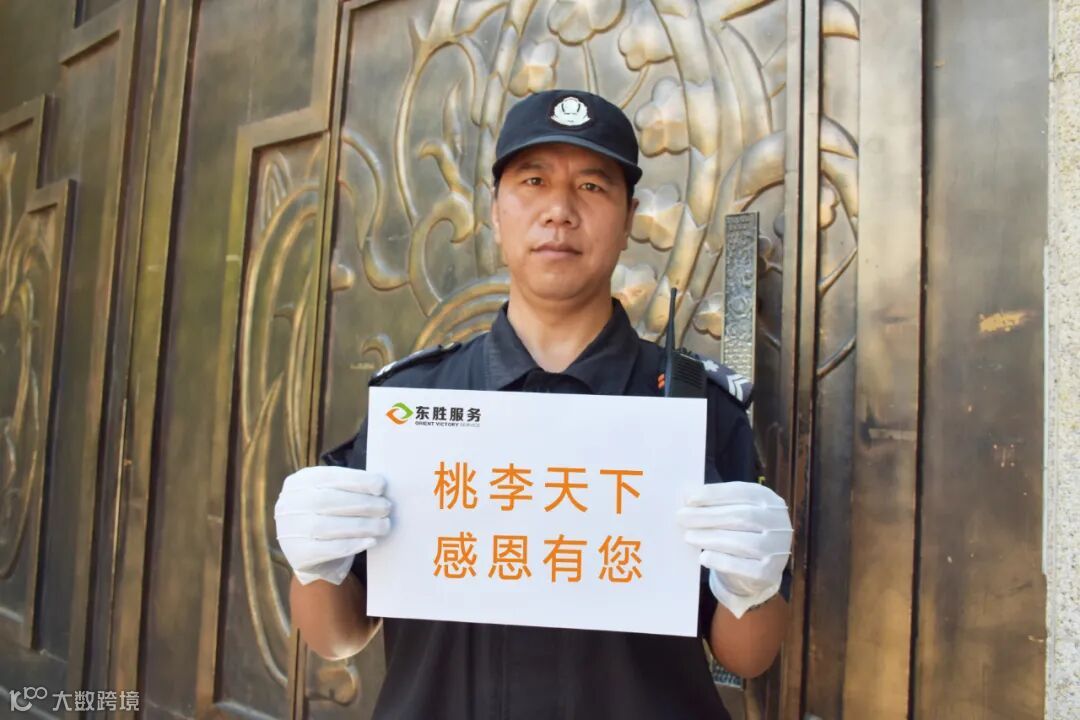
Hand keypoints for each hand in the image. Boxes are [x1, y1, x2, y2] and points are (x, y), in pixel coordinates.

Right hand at [274, 466, 390, 585]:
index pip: (328, 477)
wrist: (308, 551)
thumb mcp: (329, 494)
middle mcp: (289, 505)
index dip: (357, 480)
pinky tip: (371, 541)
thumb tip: (380, 486)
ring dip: (362, 525)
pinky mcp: (299, 555)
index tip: (381, 486)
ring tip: (384, 525)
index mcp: (299, 483)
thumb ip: (348, 488)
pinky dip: (353, 544)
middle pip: (328, 501)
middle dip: (363, 503)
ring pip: (328, 526)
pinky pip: (329, 549)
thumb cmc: (326, 515)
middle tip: (386, 507)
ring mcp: (290, 531)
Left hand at [677, 481, 791, 618]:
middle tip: (681, 517)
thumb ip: (715, 503)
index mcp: (769, 500)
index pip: (742, 492)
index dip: (714, 494)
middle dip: (707, 516)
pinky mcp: (768, 573)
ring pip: (741, 542)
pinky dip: (720, 561)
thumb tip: (686, 494)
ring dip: (710, 537)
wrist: (759, 569)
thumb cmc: (742, 532)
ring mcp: (776, 549)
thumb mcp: (734, 511)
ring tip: (688, 536)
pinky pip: (742, 567)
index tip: (690, 499)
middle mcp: (777, 523)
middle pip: (740, 516)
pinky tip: (703, 557)